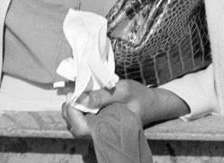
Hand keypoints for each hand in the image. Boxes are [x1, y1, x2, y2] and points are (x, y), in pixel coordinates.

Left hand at [62, 80, 187, 138]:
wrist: (153, 104)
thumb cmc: (139, 97)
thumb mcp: (123, 90)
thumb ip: (102, 96)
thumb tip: (81, 98)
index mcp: (107, 128)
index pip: (80, 128)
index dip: (72, 113)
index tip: (72, 96)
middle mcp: (101, 133)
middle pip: (76, 127)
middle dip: (70, 110)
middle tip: (72, 92)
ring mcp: (100, 130)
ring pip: (79, 124)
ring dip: (74, 109)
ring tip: (77, 94)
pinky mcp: (101, 125)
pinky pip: (85, 120)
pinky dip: (81, 109)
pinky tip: (84, 98)